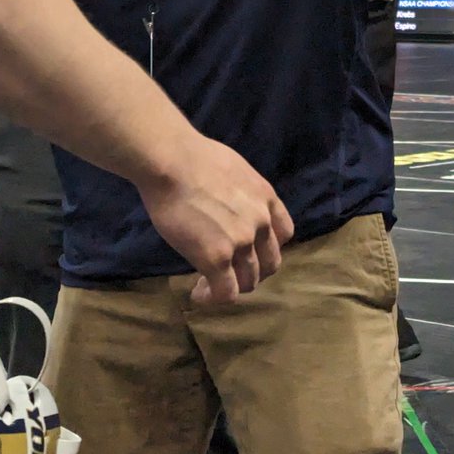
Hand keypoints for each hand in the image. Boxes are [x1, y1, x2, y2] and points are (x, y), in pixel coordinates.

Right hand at [138, 136, 293, 304]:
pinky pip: (225, 292)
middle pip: (269, 263)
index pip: (283, 234)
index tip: (247, 250)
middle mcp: (260, 223)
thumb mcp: (232, 169)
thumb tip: (227, 201)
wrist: (169, 160)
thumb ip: (240, 192)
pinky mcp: (216, 257)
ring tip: (207, 285)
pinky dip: (213, 298)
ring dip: (230, 286)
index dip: (266, 246)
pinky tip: (198, 295)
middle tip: (226, 271)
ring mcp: (241, 242)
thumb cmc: (190, 155)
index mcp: (266, 198)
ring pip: (249, 281)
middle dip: (250, 271)